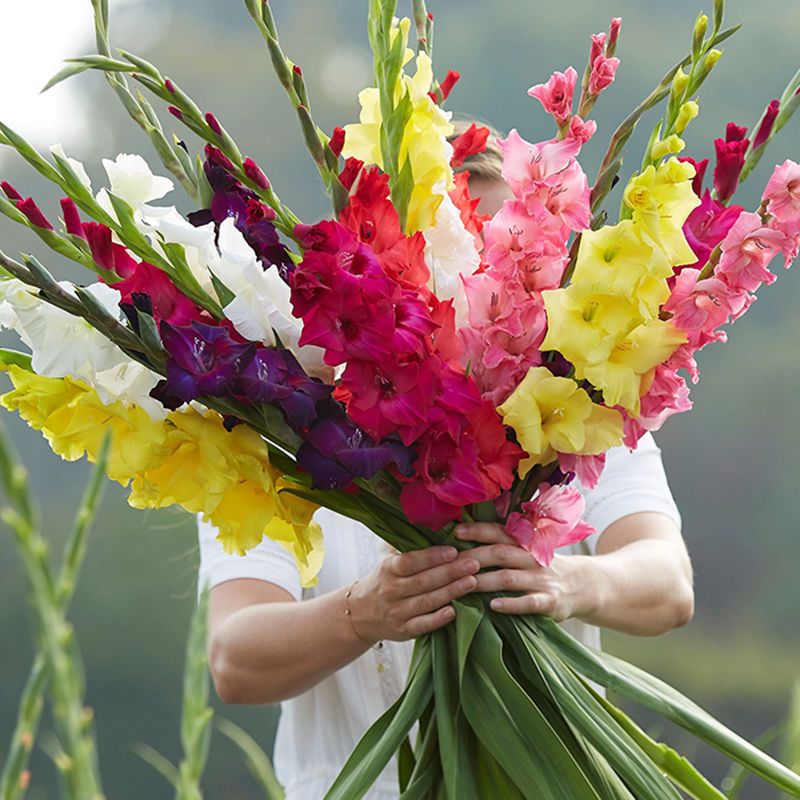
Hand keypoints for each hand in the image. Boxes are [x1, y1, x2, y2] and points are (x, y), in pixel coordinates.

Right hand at [348, 546, 480, 642]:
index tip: (453, 550)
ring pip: (427, 601)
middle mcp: (391, 591)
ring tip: (472, 582)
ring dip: (451, 591)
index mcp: (388, 569)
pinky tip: (454, 610)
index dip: (432, 556)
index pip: (410, 561)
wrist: (360, 613)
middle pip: (423, 581)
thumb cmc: (384, 582)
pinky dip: (439, 618)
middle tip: (473, 564)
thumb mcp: (389, 563)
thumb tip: (438, 532)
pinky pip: (423, 625)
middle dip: (450, 572)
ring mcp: (397, 612)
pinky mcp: (404, 630)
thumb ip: (409, 551)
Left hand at [455, 522, 587, 620]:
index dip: (478, 531)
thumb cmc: (544, 568)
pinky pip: (528, 603)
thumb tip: (464, 542)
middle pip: (500, 554)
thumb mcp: (528, 552)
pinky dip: (511, 604)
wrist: (583, 585)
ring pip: (509, 578)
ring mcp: (541, 580)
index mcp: (524, 544)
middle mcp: (532, 559)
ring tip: (464, 584)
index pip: (499, 533)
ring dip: (485, 580)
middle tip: (450, 563)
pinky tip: (493, 606)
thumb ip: (504, 547)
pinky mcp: (550, 601)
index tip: (456, 531)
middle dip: (474, 557)